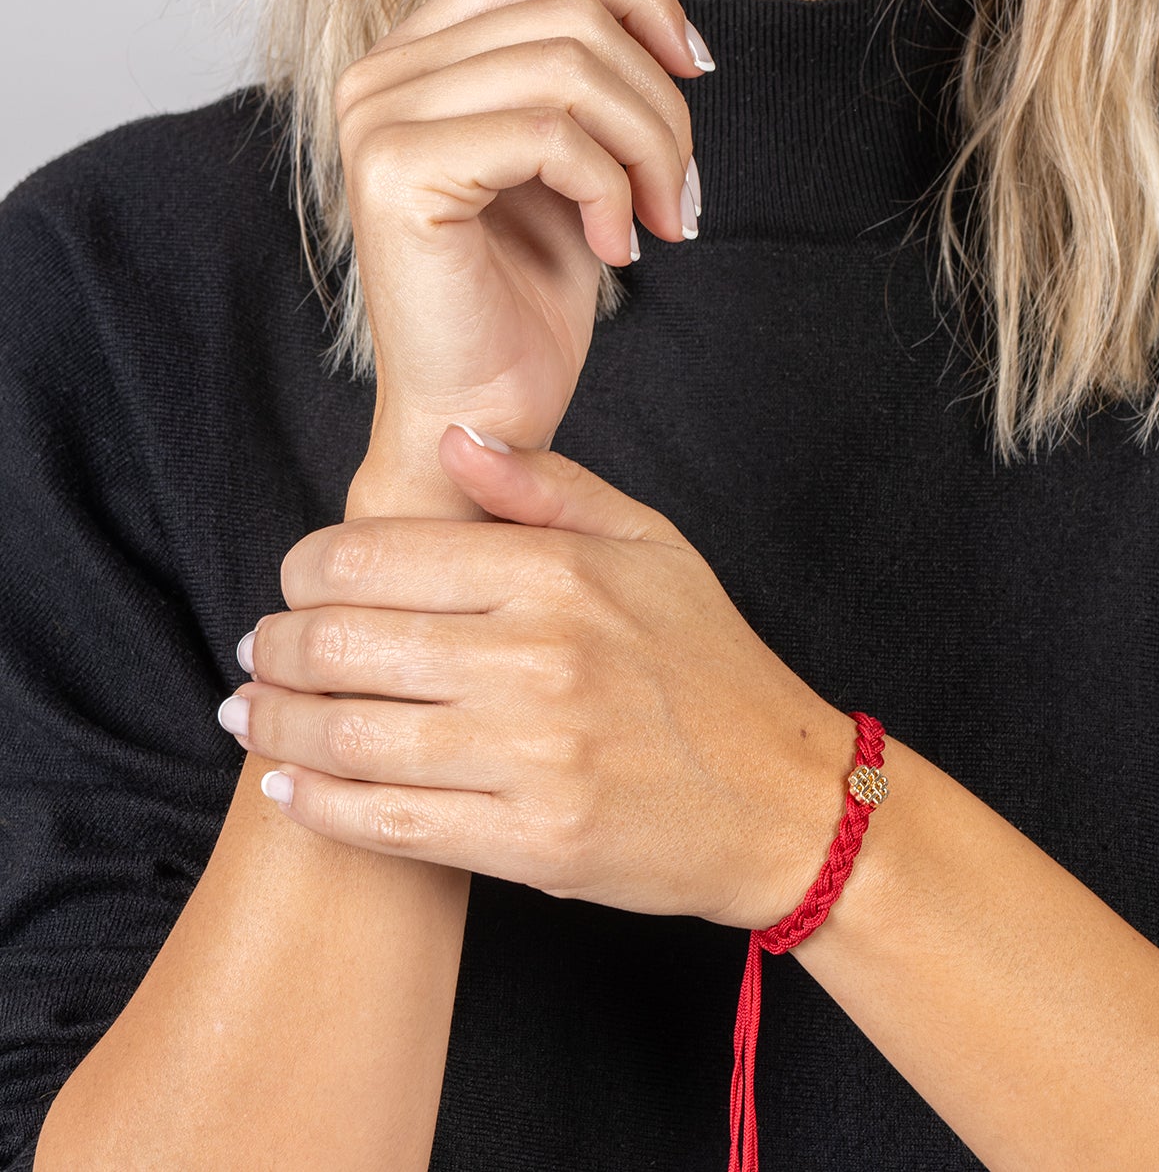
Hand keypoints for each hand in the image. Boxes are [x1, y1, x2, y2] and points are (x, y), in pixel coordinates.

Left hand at [225, 425, 855, 929]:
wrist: (781, 796)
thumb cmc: (712, 664)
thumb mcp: (653, 544)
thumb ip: (547, 487)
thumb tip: (453, 440)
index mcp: (558, 572)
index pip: (377, 555)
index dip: (307, 568)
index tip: (297, 582)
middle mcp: (538, 657)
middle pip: (344, 641)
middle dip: (275, 646)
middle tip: (260, 651)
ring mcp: (532, 755)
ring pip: (350, 733)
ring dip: (275, 722)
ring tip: (252, 713)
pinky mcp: (530, 841)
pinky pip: (387, 823)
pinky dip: (317, 803)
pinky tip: (290, 784)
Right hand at [332, 0, 713, 497]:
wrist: (482, 414)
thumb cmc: (527, 296)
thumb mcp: (576, 152)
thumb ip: (579, 47)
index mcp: (423, 51)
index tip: (696, 72)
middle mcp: (384, 68)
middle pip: (575, 6)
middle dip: (663, 102)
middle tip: (683, 194)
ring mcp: (378, 115)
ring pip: (573, 66)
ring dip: (651, 151)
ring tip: (660, 224)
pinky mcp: (394, 171)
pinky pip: (552, 135)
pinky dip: (611, 193)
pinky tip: (616, 252)